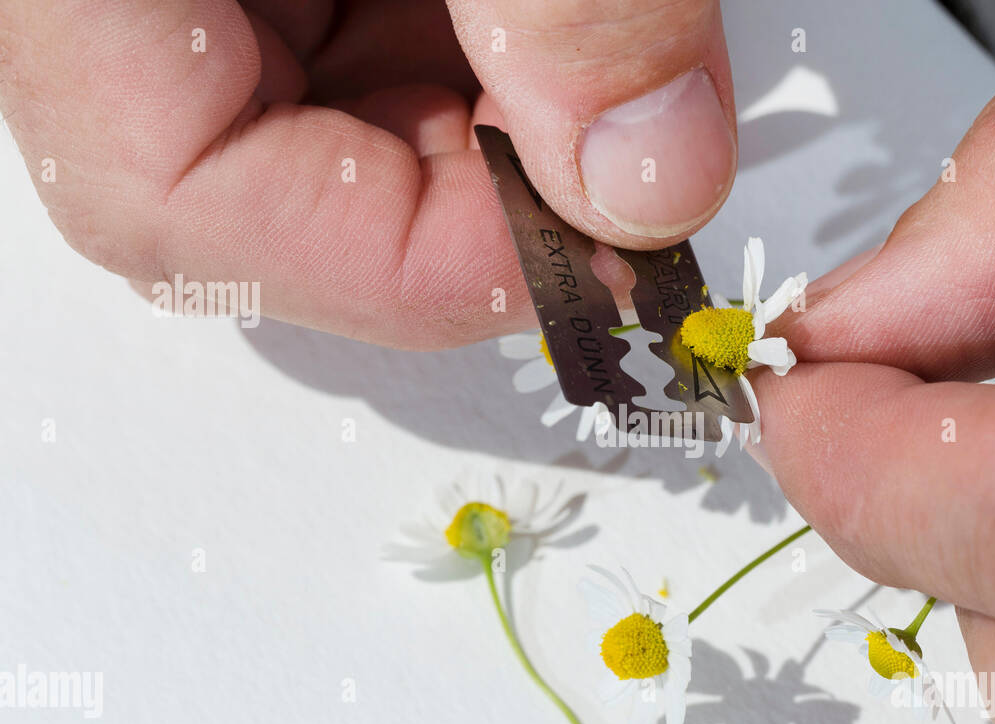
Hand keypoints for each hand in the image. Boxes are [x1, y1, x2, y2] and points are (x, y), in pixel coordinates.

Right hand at [0, 0, 737, 346]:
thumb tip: (649, 181)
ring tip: (584, 53)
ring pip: (319, 133)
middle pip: (256, 198)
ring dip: (486, 130)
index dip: (405, 261)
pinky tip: (544, 22)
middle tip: (607, 162)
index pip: (178, 207)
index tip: (587, 244)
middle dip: (466, 202)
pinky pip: (352, 58)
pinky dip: (474, 65)